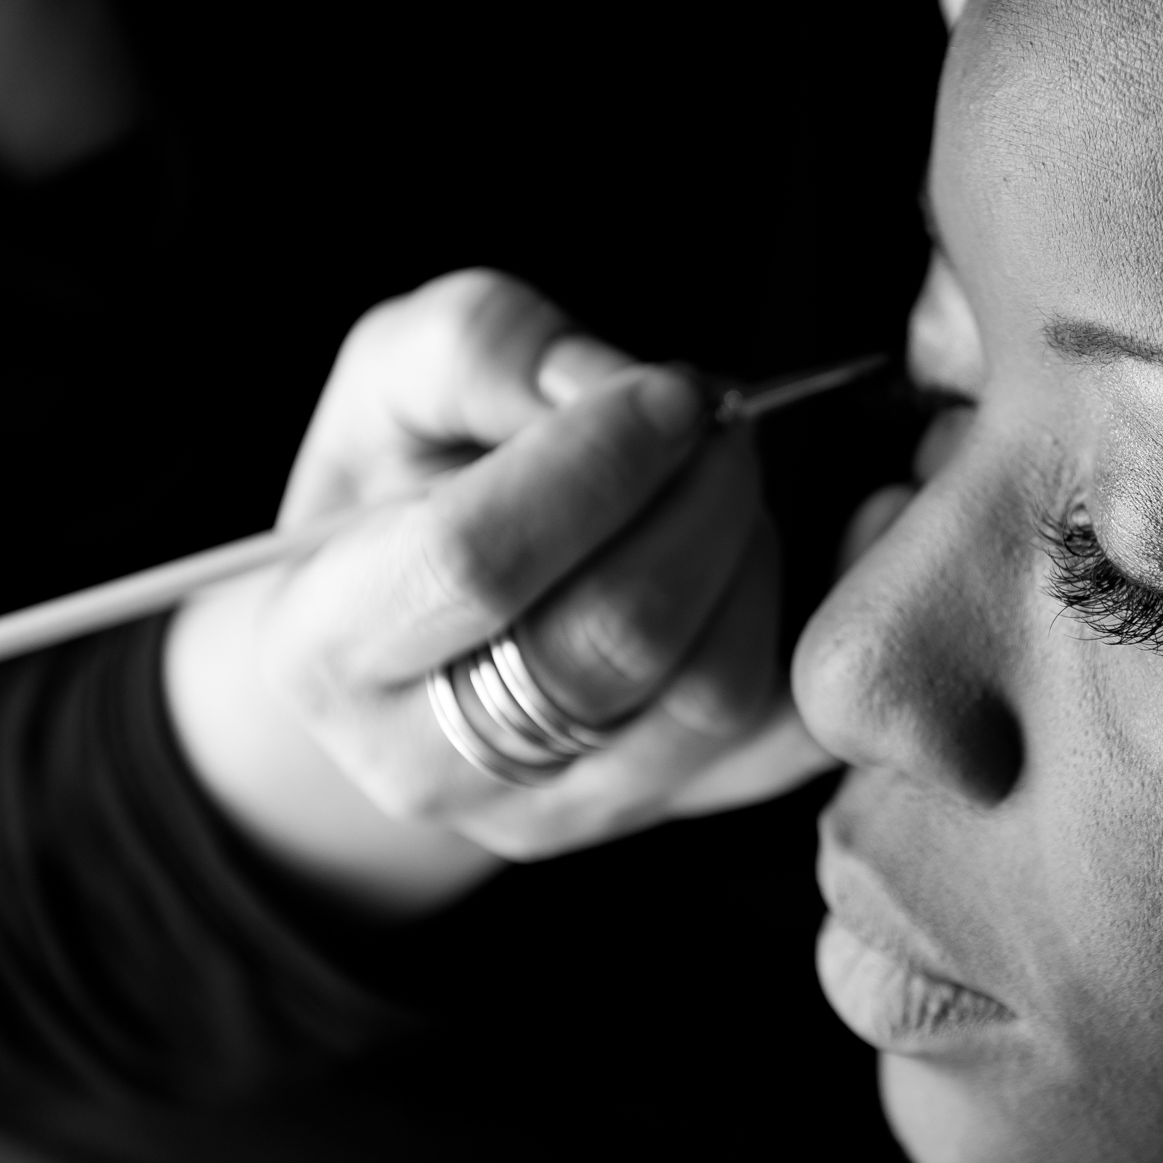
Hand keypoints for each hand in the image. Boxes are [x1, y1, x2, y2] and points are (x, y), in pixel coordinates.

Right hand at [166, 270, 834, 913]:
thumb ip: (485, 348)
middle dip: (699, 501)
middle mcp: (432, 763)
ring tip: (727, 486)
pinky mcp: (662, 815)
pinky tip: (834, 546)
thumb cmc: (404, 486)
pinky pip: (785, 739)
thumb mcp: (395, 378)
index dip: (596, 461)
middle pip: (615, 639)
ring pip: (710, 695)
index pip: (477, 564)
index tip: (668, 390)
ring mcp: (556, 810)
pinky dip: (827, 633)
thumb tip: (620, 388)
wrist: (419, 637)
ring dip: (751, 559)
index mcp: (328, 644)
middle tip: (720, 421)